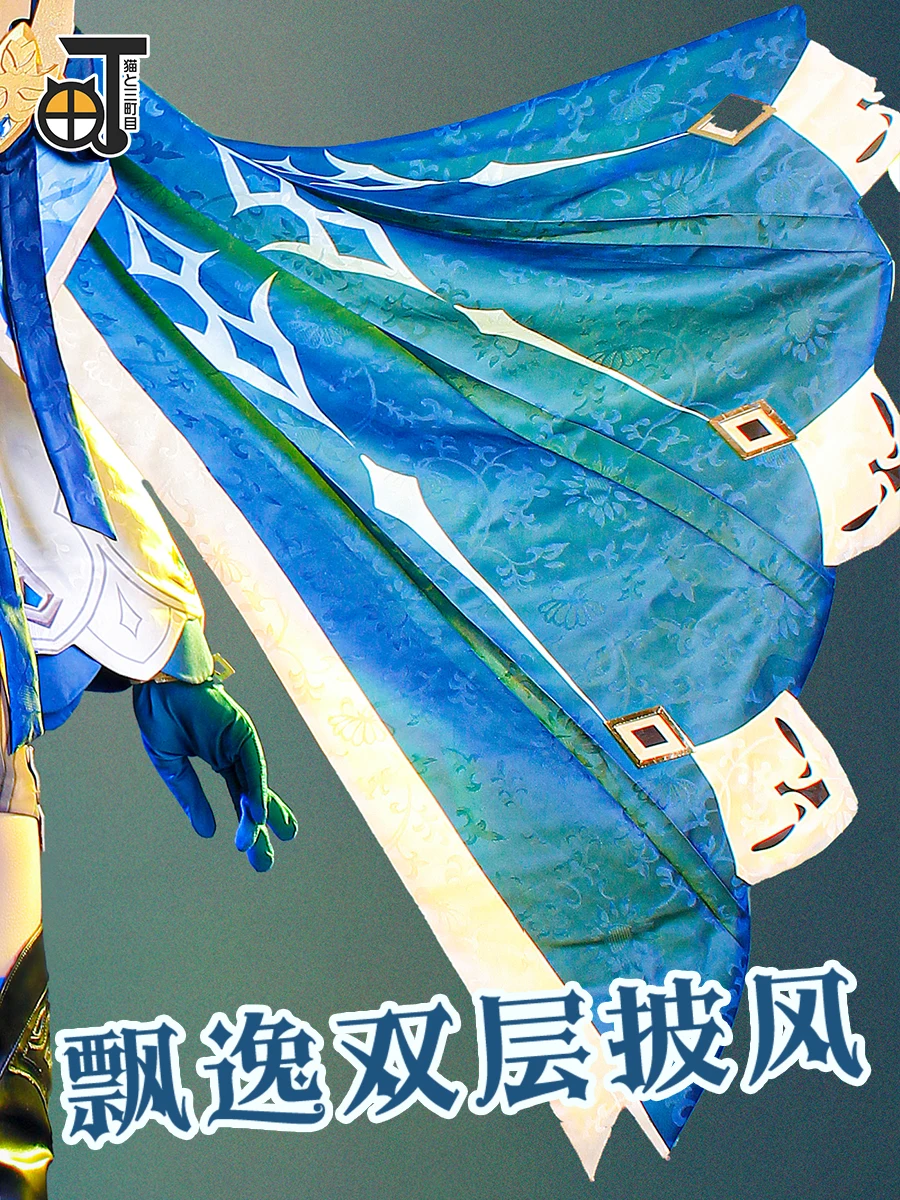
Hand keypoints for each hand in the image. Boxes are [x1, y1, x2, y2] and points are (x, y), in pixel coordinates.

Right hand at [132, 679, 296, 870]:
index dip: (247, 822)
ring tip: (259, 842)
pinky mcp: (240, 730)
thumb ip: (192, 797)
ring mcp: (239, 741)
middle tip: (264, 860)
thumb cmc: (160, 712)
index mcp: (218, 758)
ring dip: (256, 815)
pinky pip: (250, 765)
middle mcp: (234, 752)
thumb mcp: (171, 766)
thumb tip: (208, 831)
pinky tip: (257, 813)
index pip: (238, 796)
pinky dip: (255, 789)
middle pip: (252, 796)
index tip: (249, 849)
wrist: (156, 680)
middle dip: (260, 827)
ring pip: (253, 785)